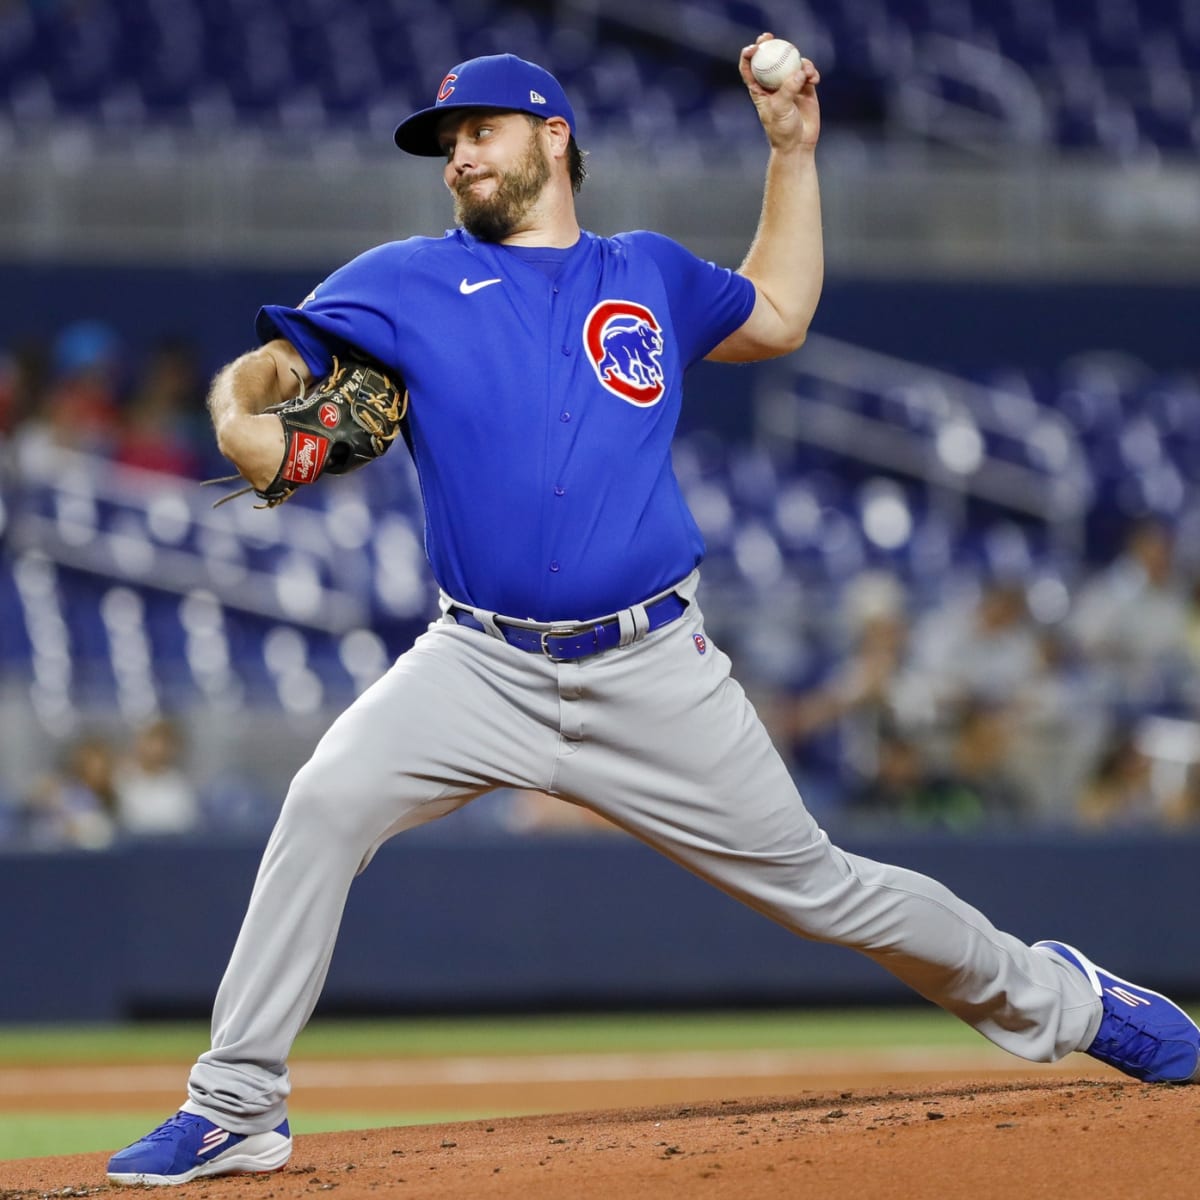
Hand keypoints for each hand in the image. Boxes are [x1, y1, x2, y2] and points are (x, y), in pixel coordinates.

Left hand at [739, 33, 820, 152]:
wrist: (798, 144)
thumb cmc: (782, 130)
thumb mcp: (780, 109)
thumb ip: (788, 89)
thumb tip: (799, 71)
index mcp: (759, 90)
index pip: (749, 68)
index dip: (748, 55)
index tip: (754, 47)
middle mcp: (773, 84)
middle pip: (770, 59)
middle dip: (770, 45)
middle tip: (771, 37)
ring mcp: (789, 84)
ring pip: (792, 63)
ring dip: (799, 62)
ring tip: (806, 71)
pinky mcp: (805, 88)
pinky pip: (808, 72)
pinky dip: (811, 72)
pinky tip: (814, 79)